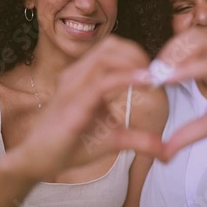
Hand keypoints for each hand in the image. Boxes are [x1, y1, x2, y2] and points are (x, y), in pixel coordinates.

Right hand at [6, 36, 165, 180]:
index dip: (136, 54)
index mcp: (85, 77)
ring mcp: (72, 87)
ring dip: (133, 62)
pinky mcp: (72, 103)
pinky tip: (144, 83)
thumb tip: (167, 152)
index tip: (155, 72)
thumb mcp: (115, 140)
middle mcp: (77, 75)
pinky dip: (126, 79)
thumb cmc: (73, 145)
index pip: (112, 49)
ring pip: (105, 57)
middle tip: (155, 73)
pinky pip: (101, 82)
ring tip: (151, 78)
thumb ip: (141, 140)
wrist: (39, 161)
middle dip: (137, 54)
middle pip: (110, 46)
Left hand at [139, 29, 206, 159]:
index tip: (149, 76)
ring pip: (199, 42)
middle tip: (152, 74)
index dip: (167, 56)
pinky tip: (170, 79)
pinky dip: (186, 69)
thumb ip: (188, 132)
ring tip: (158, 76)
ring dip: (173, 57)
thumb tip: (165, 149)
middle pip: (191, 36)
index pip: (189, 44)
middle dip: (167, 52)